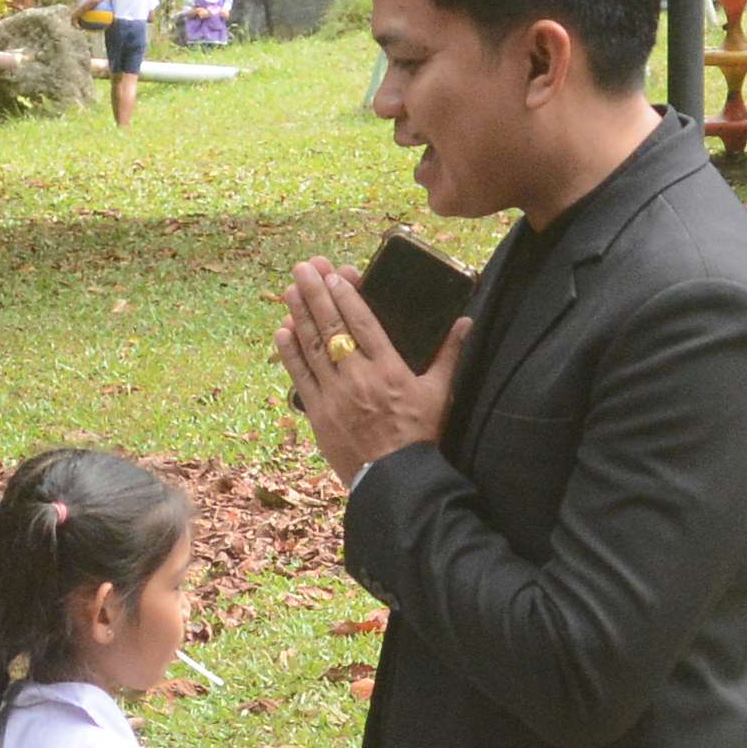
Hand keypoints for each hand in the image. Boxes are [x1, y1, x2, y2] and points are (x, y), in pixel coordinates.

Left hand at [275, 264, 457, 484]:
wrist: (397, 480)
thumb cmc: (421, 436)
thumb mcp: (440, 393)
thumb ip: (450, 354)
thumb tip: (465, 322)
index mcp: (389, 369)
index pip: (363, 323)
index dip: (347, 296)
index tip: (334, 274)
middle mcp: (359, 377)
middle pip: (333, 328)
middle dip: (317, 294)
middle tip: (304, 268)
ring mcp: (335, 396)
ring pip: (312, 347)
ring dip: (299, 315)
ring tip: (289, 289)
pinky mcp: (318, 415)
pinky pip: (300, 378)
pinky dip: (290, 354)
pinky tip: (281, 332)